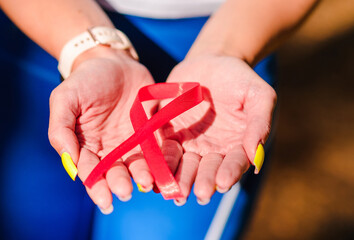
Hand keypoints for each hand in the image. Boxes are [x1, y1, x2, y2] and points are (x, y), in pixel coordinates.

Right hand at [48, 47, 154, 212]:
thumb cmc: (85, 80)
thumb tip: (70, 163)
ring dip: (142, 175)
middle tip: (127, 191)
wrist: (114, 62)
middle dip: (121, 183)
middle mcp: (110, 149)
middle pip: (116, 172)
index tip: (106, 200)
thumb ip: (61, 130)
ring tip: (147, 182)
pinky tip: (164, 169)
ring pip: (138, 164)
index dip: (97, 187)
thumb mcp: (65, 99)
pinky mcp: (151, 132)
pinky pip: (157, 148)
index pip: (91, 172)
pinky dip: (161, 159)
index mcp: (87, 146)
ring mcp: (132, 141)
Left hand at [161, 55, 276, 203]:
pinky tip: (156, 173)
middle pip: (207, 170)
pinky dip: (160, 161)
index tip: (223, 182)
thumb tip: (256, 154)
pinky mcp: (169, 134)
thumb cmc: (239, 78)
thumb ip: (259, 123)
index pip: (234, 163)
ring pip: (184, 165)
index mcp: (236, 144)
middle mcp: (213, 149)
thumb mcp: (258, 95)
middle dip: (203, 181)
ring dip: (180, 179)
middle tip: (199, 193)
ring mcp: (190, 143)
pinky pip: (164, 149)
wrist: (211, 61)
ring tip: (176, 192)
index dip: (229, 172)